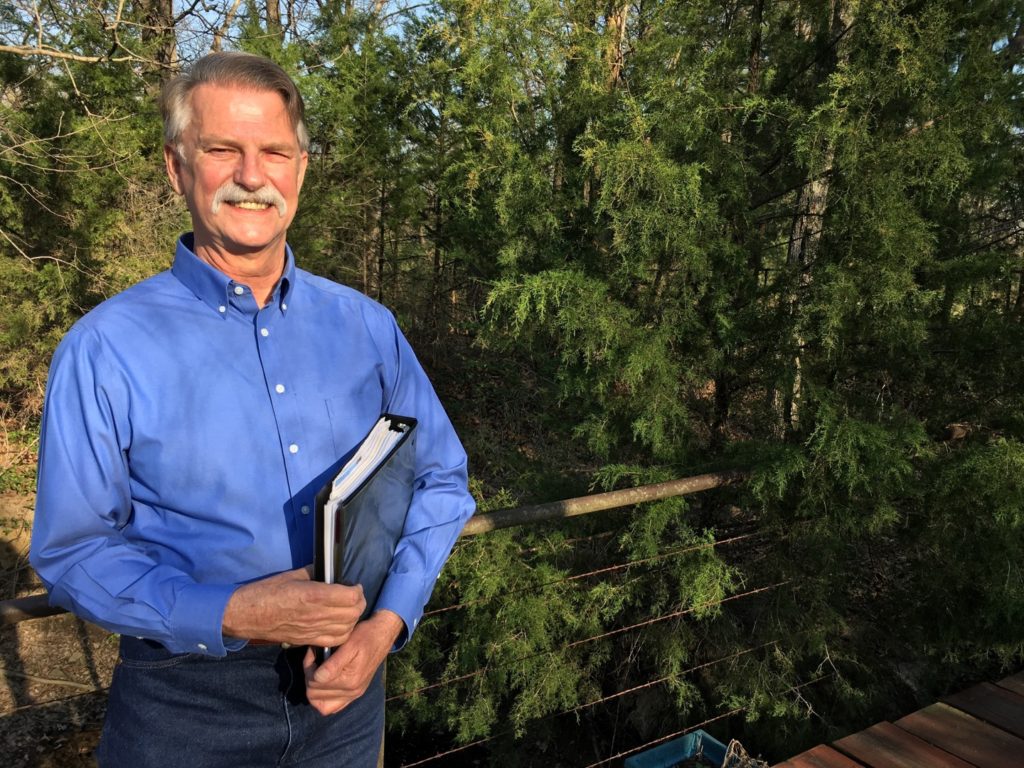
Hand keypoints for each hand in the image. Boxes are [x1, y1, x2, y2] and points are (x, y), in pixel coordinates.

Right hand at [222, 566, 365, 646]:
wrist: (246, 615)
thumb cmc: (267, 592)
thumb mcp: (293, 575)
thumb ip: (315, 573)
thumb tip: (329, 571)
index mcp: (313, 595)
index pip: (350, 597)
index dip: (357, 590)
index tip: (354, 585)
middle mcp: (316, 615)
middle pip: (353, 613)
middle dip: (359, 603)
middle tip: (355, 596)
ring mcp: (313, 630)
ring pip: (347, 629)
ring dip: (353, 619)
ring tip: (349, 610)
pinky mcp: (308, 640)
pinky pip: (335, 641)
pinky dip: (344, 633)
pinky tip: (340, 625)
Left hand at [303, 609, 403, 715]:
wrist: (381, 636)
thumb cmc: (365, 636)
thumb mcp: (349, 644)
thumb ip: (334, 663)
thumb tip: (317, 678)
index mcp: (350, 680)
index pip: (315, 682)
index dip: (309, 665)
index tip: (314, 651)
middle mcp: (352, 691)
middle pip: (314, 694)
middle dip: (310, 676)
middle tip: (315, 659)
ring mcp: (353, 695)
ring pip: (320, 705)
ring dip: (314, 688)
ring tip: (318, 671)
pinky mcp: (354, 694)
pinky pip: (332, 707)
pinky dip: (323, 698)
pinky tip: (324, 681)